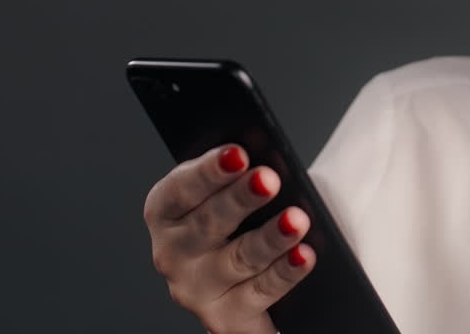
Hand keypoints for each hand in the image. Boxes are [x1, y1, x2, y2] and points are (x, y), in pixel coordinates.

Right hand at [143, 143, 316, 333]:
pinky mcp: (226, 316)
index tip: (239, 154)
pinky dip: (284, 274)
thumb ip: (237, 175)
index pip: (181, 188)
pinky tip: (304, 256)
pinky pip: (260, 294)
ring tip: (296, 220)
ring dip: (270, 238)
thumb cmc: (230, 219)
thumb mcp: (224, 190)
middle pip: (209, 224)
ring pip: (239, 260)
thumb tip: (269, 159)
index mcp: (166, 211)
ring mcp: (197, 288)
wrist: (233, 279)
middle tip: (269, 180)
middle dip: (241, 199)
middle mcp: (172, 252)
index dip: (209, 170)